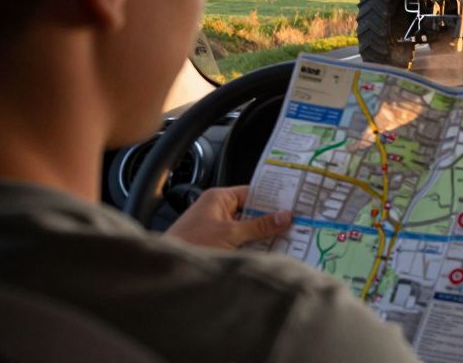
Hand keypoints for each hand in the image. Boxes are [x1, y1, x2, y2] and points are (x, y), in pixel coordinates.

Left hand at [165, 185, 291, 250]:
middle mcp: (217, 210)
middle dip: (270, 219)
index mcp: (218, 198)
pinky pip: (240, 241)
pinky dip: (252, 245)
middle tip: (295, 222)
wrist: (166, 271)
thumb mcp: (230, 234)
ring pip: (246, 228)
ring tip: (288, 237)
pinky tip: (269, 251)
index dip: (272, 199)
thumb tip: (284, 216)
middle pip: (251, 211)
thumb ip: (259, 226)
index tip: (293, 204)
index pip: (252, 192)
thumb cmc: (191, 245)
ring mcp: (216, 228)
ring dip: (262, 234)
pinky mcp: (215, 244)